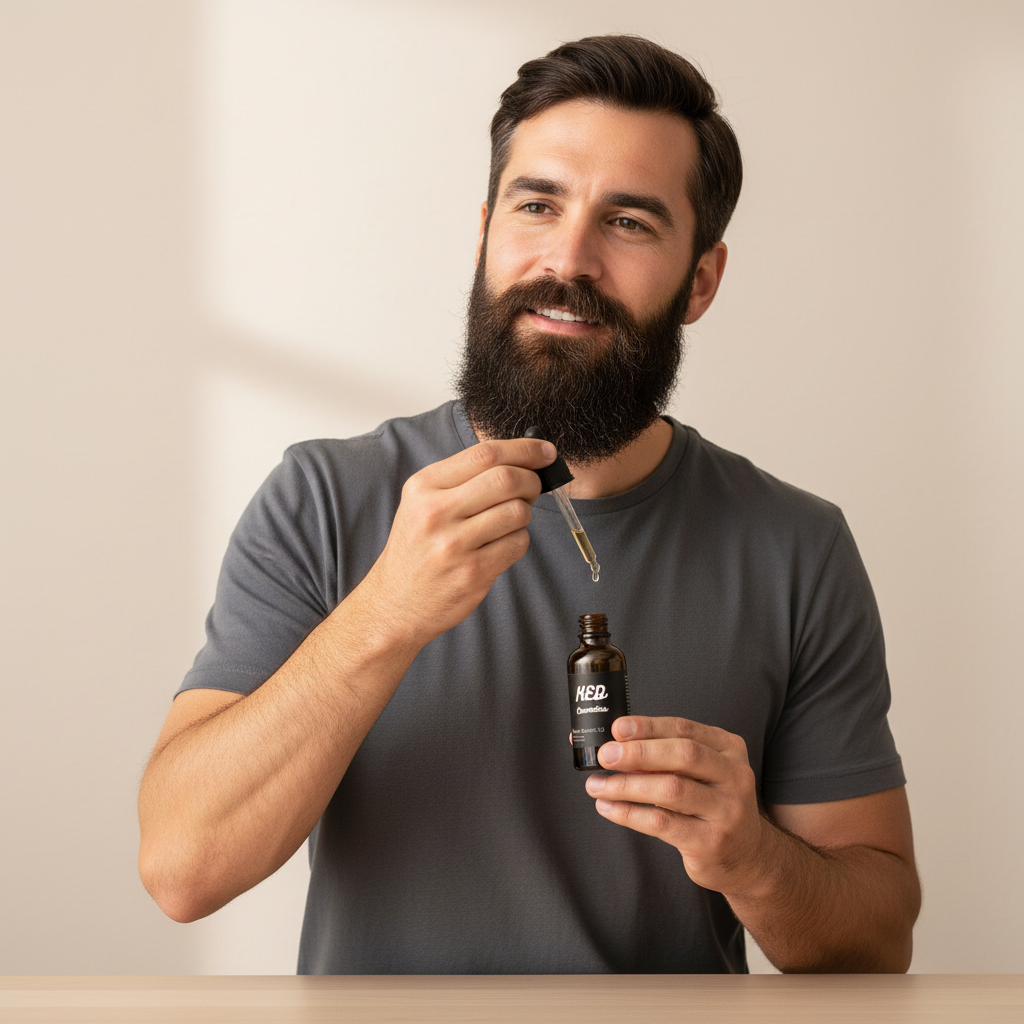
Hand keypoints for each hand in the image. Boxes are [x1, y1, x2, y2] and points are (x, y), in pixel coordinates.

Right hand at [355, 438, 554, 646]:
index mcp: (424, 486)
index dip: (524, 449)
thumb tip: (523, 459)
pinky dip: (518, 540)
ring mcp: (454, 544)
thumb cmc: (418, 547)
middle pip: (506, 479)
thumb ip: (464, 478)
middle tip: (533, 488)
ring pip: (517, 512)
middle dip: (531, 481)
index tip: (546, 451)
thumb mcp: (423, 502)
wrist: (396, 601)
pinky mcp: (473, 573)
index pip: (484, 454)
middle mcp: (436, 512)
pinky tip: (499, 546)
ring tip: (507, 522)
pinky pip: (517, 544)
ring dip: (524, 514)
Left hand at [584, 716, 769, 896]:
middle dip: (639, 752)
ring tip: (597, 785)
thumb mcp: (703, 772)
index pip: (684, 729)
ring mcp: (726, 811)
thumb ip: (668, 756)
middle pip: (683, 755)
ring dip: (627, 785)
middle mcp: (734, 776)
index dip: (648, 727)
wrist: (748, 856)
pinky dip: (629, 814)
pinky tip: (609, 807)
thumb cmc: (714, 805)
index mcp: (729, 749)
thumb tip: (616, 744)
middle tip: (606, 755)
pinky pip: (662, 823)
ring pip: (671, 790)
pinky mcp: (711, 842)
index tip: (617, 728)